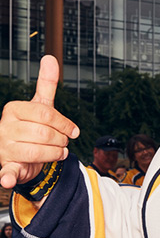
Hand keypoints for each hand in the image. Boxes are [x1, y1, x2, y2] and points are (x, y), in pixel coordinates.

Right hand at [0, 55, 78, 188]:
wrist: (21, 153)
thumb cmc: (32, 127)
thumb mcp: (40, 106)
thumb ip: (46, 84)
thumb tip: (50, 58)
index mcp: (13, 109)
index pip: (46, 113)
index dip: (65, 123)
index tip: (74, 131)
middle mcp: (5, 127)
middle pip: (44, 133)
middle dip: (61, 139)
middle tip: (63, 142)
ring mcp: (4, 147)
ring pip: (39, 151)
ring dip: (55, 154)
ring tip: (58, 152)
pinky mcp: (7, 166)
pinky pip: (7, 171)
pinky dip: (8, 176)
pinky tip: (8, 179)